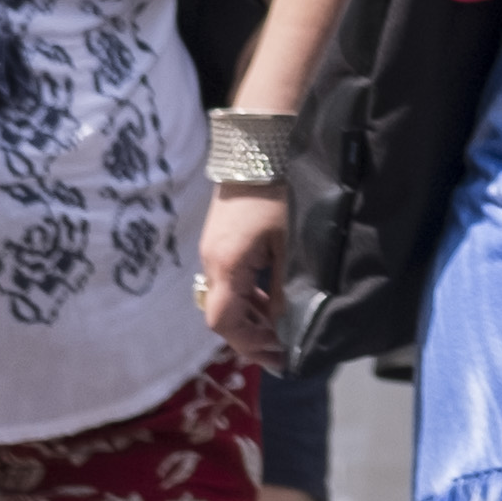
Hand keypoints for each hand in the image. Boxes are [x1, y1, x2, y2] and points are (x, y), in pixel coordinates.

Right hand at [198, 182, 290, 372]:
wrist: (259, 147)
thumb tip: (286, 325)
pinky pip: (232, 281)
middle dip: (252, 336)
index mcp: (226, 266)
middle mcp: (212, 262)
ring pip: (228, 298)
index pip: (225, 322)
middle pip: (224, 315)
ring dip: (252, 317)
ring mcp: (214, 251)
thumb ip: (285, 288)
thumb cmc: (278, 195)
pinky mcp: (222, 240)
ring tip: (282, 329)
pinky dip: (250, 297)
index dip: (250, 344)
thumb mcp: (289, 245)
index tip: (279, 353)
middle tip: (284, 350)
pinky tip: (272, 299)